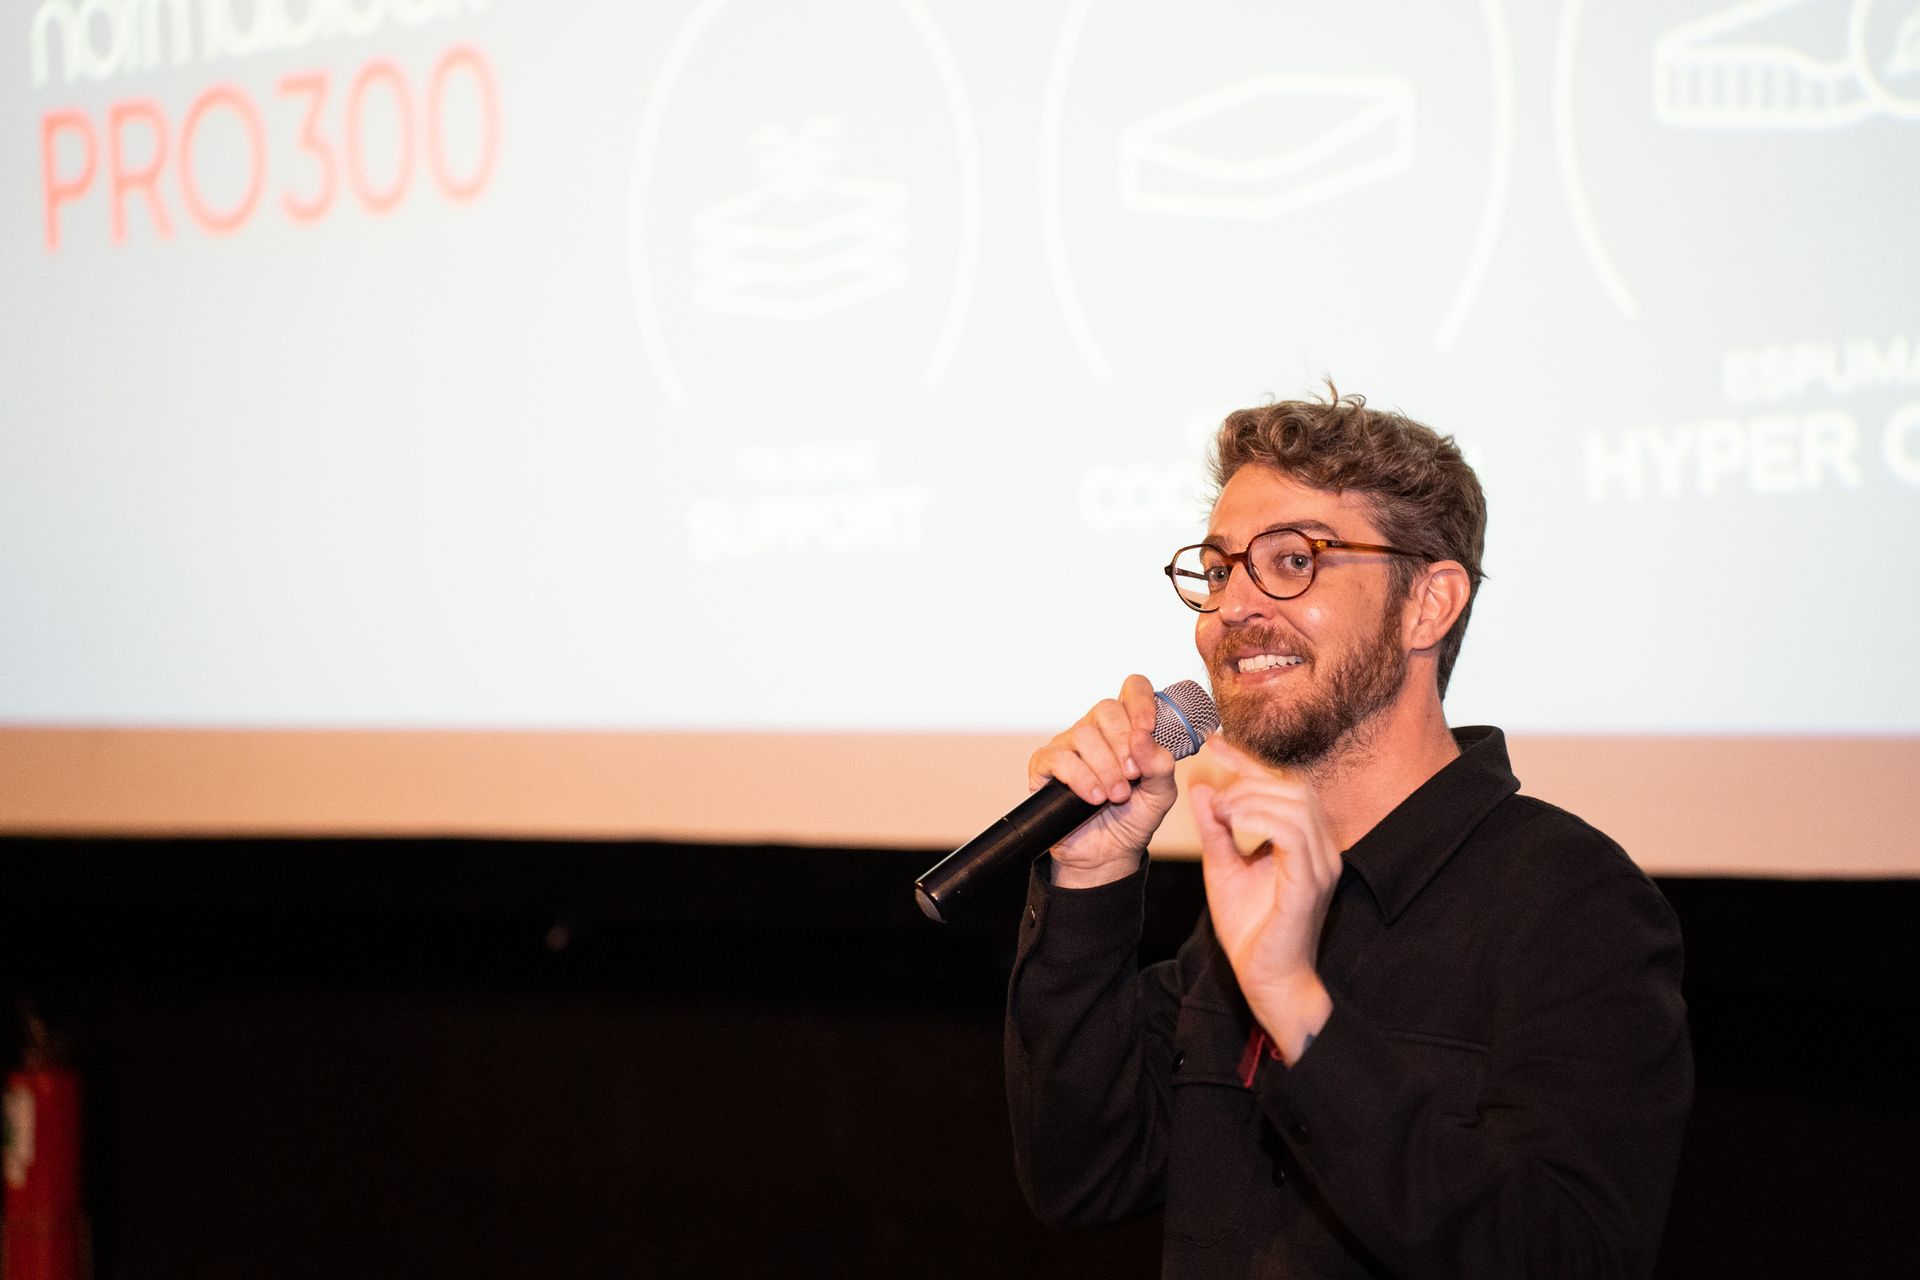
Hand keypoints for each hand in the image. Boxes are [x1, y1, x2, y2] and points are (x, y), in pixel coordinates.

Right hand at [1027, 674, 1179, 886]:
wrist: (1107, 854)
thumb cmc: (1134, 817)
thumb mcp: (1161, 793)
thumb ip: (1161, 764)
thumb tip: (1143, 737)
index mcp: (1128, 727)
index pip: (1132, 689)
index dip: (1140, 701)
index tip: (1148, 728)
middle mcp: (1096, 730)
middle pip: (1106, 709)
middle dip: (1123, 744)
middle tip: (1133, 775)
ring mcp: (1068, 746)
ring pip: (1083, 734)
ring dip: (1106, 767)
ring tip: (1117, 796)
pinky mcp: (1045, 767)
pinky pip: (1060, 759)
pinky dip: (1082, 778)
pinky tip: (1095, 798)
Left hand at [1188, 735, 1338, 1061]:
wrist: (1267, 982)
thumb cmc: (1252, 932)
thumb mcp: (1223, 870)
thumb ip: (1216, 830)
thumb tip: (1203, 787)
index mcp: (1305, 843)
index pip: (1282, 786)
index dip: (1249, 761)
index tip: (1213, 741)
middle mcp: (1321, 849)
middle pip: (1293, 787)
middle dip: (1250, 772)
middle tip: (1213, 775)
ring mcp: (1321, 866)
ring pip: (1295, 804)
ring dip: (1251, 797)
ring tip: (1220, 807)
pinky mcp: (1310, 884)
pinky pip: (1293, 834)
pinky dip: (1260, 819)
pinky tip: (1233, 821)